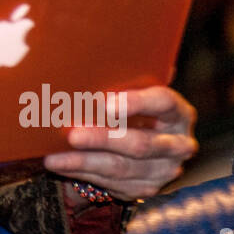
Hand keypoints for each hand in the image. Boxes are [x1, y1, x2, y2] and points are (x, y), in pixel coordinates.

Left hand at [43, 85, 197, 201]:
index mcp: (179, 112)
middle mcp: (179, 144)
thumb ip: (128, 77)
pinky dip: (83, 173)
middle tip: (72, 135)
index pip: (163, 102)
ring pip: (121, 168)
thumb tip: (105, 46)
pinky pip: (111, 183)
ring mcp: (164, 170)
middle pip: (140, 144)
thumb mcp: (138, 90)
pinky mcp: (145, 188)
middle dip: (102, 140)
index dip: (136, 102)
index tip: (105, 102)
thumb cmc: (135, 107)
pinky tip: (61, 165)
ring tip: (54, 157)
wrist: (146, 143)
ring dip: (84, 162)